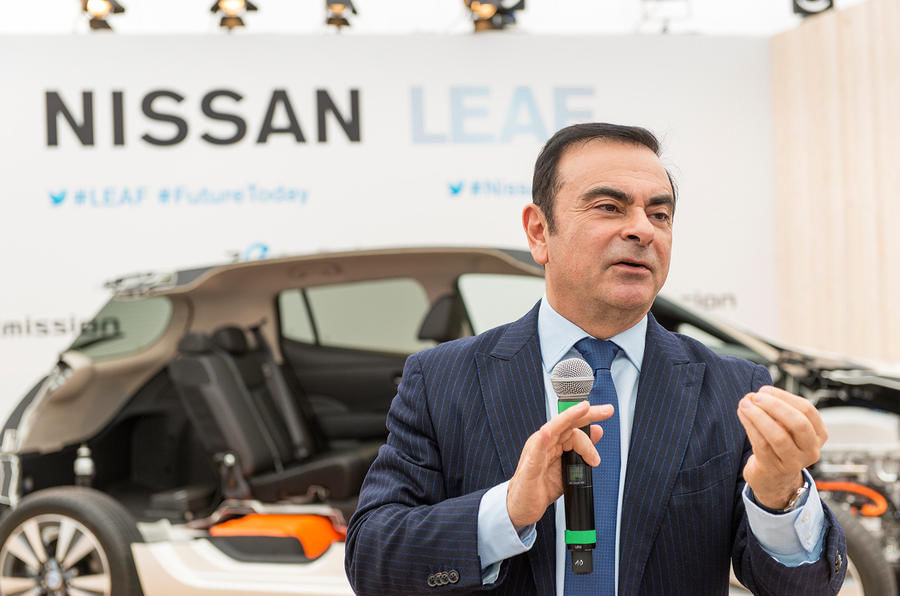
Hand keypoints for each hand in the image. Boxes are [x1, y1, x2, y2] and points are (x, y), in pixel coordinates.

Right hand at [507, 401, 613, 530]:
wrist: (523, 506)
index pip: (574, 425)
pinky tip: (549, 431)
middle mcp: (545, 442)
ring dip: (569, 417)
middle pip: (567, 422)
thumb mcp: (569, 467)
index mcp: (554, 441)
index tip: (607, 414)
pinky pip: (536, 449)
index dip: (591, 421)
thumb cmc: (542, 487)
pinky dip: (543, 438)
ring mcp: (536, 451)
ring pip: (554, 428)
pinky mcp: (530, 465)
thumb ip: (583, 449)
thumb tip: (598, 431)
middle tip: (607, 410)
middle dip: (587, 413)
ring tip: (585, 409)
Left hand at [737, 385, 827, 509]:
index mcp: (818, 435)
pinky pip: (762, 445)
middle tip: (755, 397)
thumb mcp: (786, 428)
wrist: (772, 479)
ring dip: (759, 416)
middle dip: (775, 406)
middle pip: (798, 423)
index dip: (785, 397)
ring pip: (779, 436)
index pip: (808, 410)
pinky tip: (742, 415)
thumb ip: (776, 411)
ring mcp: (794, 462)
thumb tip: (754, 395)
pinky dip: (750, 426)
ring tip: (744, 404)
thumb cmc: (778, 446)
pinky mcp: (774, 469)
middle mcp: (811, 450)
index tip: (765, 390)